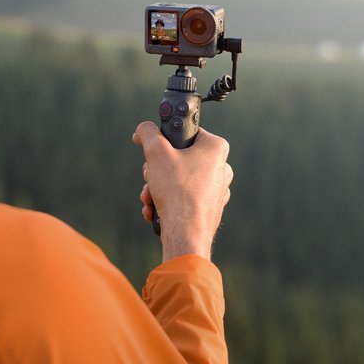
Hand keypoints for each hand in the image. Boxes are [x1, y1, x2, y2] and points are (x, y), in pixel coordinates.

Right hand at [132, 121, 232, 261]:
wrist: (185, 234)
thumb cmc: (177, 191)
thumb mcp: (156, 153)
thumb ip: (147, 133)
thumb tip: (142, 130)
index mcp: (215, 148)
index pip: (186, 133)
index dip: (165, 141)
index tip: (154, 149)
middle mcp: (220, 167)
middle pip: (178, 159)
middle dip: (157, 170)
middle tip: (151, 177)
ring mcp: (216, 189)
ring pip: (178, 180)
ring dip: (157, 188)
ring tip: (150, 197)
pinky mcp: (209, 207)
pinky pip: (183, 198)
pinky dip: (167, 201)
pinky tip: (155, 209)